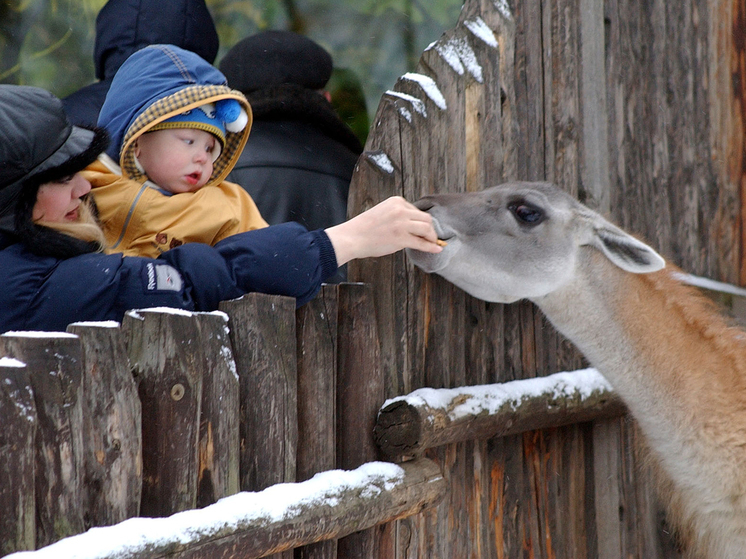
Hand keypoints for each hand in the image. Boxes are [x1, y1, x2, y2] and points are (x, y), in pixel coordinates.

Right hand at [325, 196, 442, 265]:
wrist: (352, 237)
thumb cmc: (364, 228)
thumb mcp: (383, 212)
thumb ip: (398, 215)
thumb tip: (414, 227)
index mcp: (396, 201)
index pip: (416, 210)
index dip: (421, 222)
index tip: (422, 230)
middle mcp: (401, 210)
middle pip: (426, 218)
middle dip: (430, 229)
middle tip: (430, 237)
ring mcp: (402, 224)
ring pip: (427, 228)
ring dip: (431, 236)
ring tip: (432, 242)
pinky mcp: (401, 238)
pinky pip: (422, 243)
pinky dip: (431, 246)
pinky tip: (436, 249)